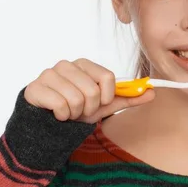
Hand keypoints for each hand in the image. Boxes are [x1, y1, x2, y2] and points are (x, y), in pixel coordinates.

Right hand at [24, 58, 154, 123]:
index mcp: (83, 64)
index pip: (108, 78)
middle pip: (92, 91)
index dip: (106, 96)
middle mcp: (65, 65)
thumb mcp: (104, 105)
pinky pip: (59, 106)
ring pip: (76, 99)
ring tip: (67, 112)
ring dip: (74, 114)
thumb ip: (127, 97)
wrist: (48, 122)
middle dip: (89, 109)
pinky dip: (61, 116)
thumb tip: (152, 92)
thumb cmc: (76, 109)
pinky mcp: (35, 88)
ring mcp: (48, 74)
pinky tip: (55, 114)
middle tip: (80, 110)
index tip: (99, 103)